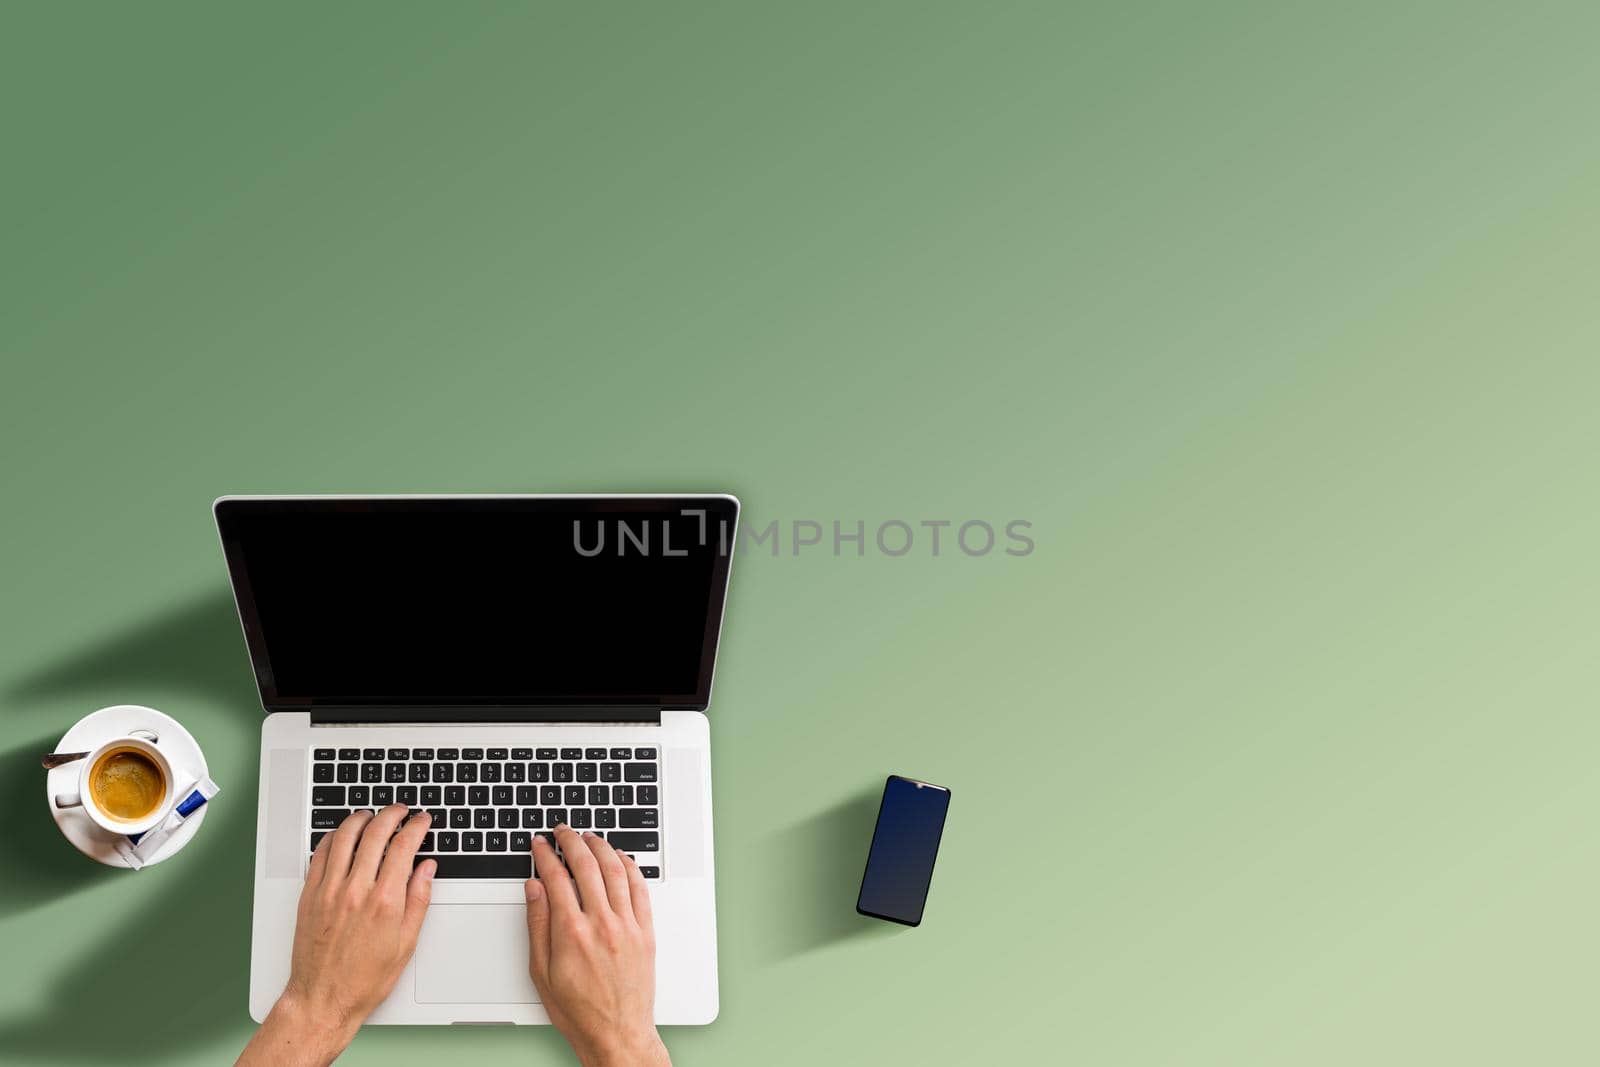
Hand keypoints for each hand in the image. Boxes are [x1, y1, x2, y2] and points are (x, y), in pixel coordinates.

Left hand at [238, 805, 435, 1066]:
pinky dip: (332, 837)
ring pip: (345, 837)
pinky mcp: (309, 896)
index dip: (416, 826)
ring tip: (371, 815)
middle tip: (400, 810)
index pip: (403, 847)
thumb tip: (427, 870)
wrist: (323, 1000)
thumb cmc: (364, 980)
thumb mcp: (406, 944)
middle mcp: (356, 891)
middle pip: (375, 834)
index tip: (421, 820)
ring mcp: (329, 891)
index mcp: (385, 902)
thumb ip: (418, 900)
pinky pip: (320, 855)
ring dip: (360, 819)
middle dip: (392, 814)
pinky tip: (341, 835)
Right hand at [526, 825, 669, 1066]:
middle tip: (563, 831)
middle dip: (571, 841)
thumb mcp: (541, 972)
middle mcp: (601, 924)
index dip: (545, 854)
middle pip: (586, 865)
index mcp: (571, 933)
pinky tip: (620, 858)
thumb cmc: (578, 1010)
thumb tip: (534, 888)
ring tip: (589, 836)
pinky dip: (629, 867)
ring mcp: (627, 926)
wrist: (616, 1034)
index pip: (556, 877)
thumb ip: (537, 925)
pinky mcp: (646, 932)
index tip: (540, 844)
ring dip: (601, 847)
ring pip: (615, 870)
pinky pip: (639, 889)